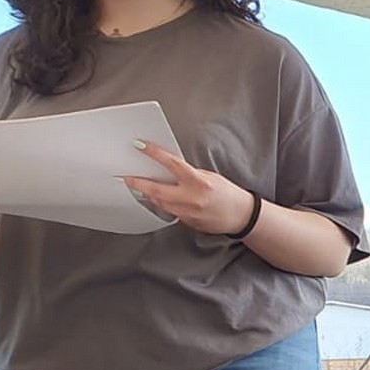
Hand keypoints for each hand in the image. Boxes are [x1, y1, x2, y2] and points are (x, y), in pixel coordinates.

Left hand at [124, 142, 258, 235]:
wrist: (242, 216)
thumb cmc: (228, 195)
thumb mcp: (210, 177)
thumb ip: (189, 174)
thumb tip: (168, 170)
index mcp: (199, 182)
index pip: (171, 164)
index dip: (153, 153)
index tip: (140, 146)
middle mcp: (192, 198)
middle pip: (156, 190)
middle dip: (138, 183)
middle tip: (127, 178)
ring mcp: (189, 213)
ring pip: (160, 203)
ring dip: (150, 195)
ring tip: (143, 188)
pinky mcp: (189, 223)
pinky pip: (171, 213)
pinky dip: (165, 205)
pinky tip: (166, 200)